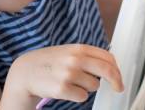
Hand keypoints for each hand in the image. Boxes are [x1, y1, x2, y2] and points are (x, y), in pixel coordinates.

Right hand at [6, 44, 123, 103]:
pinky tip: (66, 90)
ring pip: (94, 86)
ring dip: (87, 88)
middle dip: (116, 81)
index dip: (117, 69)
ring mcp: (69, 74)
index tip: (119, 77)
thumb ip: (86, 56)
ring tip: (72, 83)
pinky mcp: (63, 89)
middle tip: (118, 88)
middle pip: (107, 70)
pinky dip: (77, 96)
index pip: (107, 57)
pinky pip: (82, 97)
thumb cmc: (48, 62)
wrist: (25, 72)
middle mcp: (75, 59)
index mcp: (78, 48)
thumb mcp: (67, 52)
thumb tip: (110, 65)